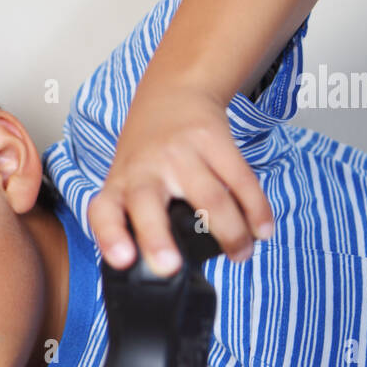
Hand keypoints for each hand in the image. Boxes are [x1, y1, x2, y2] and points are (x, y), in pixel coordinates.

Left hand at [87, 83, 274, 275]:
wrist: (173, 92)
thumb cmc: (148, 153)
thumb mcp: (128, 182)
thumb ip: (139, 221)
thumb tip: (161, 273)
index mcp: (119, 185)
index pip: (104, 213)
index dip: (110, 237)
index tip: (122, 261)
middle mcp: (144, 168)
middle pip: (147, 203)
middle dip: (156, 237)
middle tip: (169, 267)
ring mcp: (179, 152)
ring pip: (209, 198)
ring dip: (230, 234)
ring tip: (240, 255)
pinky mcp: (213, 139)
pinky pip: (241, 180)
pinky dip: (256, 209)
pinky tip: (262, 230)